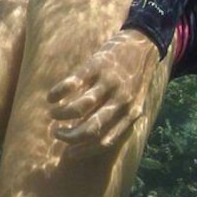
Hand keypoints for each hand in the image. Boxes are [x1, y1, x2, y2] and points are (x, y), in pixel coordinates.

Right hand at [47, 28, 159, 157]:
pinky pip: (72, 84)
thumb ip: (121, 118)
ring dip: (61, 116)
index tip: (68, 154)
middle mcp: (120, 100)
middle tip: (58, 134)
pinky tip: (51, 97)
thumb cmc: (136, 75)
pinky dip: (57, 94)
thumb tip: (98, 140)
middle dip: (69, 137)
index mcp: (131, 112)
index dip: (84, 151)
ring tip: (53, 115)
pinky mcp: (96, 66)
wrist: (145, 41)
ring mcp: (108, 82)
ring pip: (79, 108)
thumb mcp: (136, 100)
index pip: (105, 141)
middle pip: (90, 129)